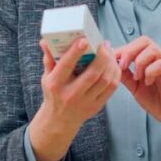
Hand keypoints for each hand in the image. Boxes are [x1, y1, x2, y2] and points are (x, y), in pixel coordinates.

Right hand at [28, 38, 119, 160]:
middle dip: (102, 56)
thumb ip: (49, 58)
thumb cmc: (54, 94)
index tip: (84, 40)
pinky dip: (115, 74)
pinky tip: (113, 64)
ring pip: (105, 80)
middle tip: (103, 44)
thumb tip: (45, 41)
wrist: (59, 120)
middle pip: (92, 74)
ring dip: (110, 63)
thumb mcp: (47, 76)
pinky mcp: (97, 106)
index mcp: (56, 84)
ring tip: (109, 52)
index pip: (66, 66)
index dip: (76, 52)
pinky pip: (112, 88)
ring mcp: (86, 102)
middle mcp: (71, 94)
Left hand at [115, 37, 160, 140]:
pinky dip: (150, 71)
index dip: (122, 49)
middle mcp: (159, 59)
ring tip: (137, 77)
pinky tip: (147, 82)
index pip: (136, 44)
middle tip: (123, 66)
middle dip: (129, 51)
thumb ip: (125, 76)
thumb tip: (112, 65)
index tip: (112, 60)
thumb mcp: (135, 87)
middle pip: (144, 41)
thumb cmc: (157, 101)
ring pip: (153, 49)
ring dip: (140, 61)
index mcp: (150, 60)